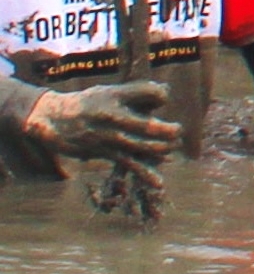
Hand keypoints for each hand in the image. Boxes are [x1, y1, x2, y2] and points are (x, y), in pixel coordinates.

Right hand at [18, 79, 180, 168]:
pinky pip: (128, 163)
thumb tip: (166, 94)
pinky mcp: (105, 153)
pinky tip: (159, 182)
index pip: (145, 93)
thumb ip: (139, 92)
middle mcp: (111, 120)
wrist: (55, 121)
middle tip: (178, 131)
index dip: (159, 96)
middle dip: (167, 130)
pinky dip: (145, 172)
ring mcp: (108, 139)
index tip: (163, 99)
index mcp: (114, 99)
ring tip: (173, 147)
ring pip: (139, 146)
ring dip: (161, 148)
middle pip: (145, 126)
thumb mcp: (111, 91)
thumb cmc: (90, 103)